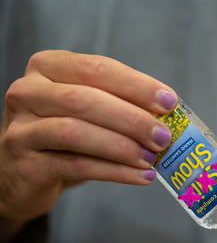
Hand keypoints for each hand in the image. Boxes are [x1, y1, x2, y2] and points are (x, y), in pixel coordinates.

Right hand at [0, 50, 176, 227]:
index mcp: (47, 67)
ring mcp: (22, 129)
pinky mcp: (27, 165)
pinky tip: (140, 176)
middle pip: (85, 99)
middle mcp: (28, 92)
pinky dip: (114, 172)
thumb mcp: (85, 111)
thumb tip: (165, 115)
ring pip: (75, 132)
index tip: (169, 101)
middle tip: (163, 136)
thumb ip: (117, 105)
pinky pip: (76, 166)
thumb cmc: (61, 138)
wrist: (21, 175)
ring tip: (152, 158)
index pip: (96, 68)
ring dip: (122, 146)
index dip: (135, 85)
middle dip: (131, 118)